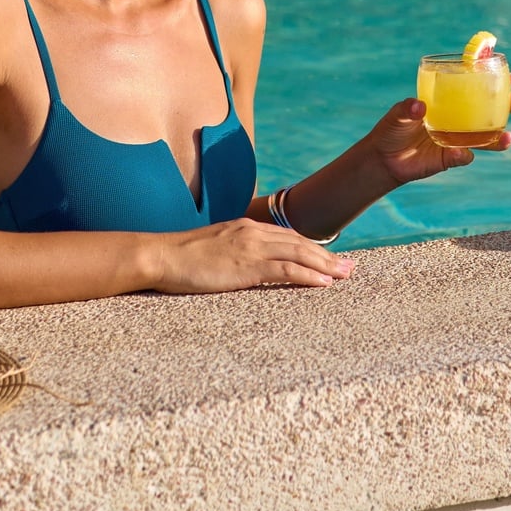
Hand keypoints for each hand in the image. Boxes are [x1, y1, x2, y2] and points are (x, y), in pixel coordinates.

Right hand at [144, 219, 355, 292]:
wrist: (160, 255)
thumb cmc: (180, 258)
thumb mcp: (213, 249)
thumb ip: (234, 253)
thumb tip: (245, 266)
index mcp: (246, 227)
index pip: (288, 236)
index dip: (312, 247)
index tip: (330, 258)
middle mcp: (253, 232)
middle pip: (300, 242)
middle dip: (327, 255)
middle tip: (350, 267)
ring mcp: (251, 247)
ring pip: (299, 253)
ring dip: (326, 265)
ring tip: (345, 275)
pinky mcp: (246, 265)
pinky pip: (285, 269)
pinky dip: (308, 275)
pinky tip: (323, 282)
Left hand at [365, 92, 510, 184]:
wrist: (384, 159)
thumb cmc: (391, 129)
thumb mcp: (397, 113)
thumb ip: (407, 108)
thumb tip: (420, 106)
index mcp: (448, 103)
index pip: (473, 90)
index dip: (491, 82)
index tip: (507, 74)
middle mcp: (458, 121)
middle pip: (488, 113)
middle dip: (506, 106)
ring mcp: (456, 140)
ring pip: (484, 138)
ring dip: (498, 138)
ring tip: (508, 137)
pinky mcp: (450, 159)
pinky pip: (464, 156)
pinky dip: (465, 154)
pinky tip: (463, 152)